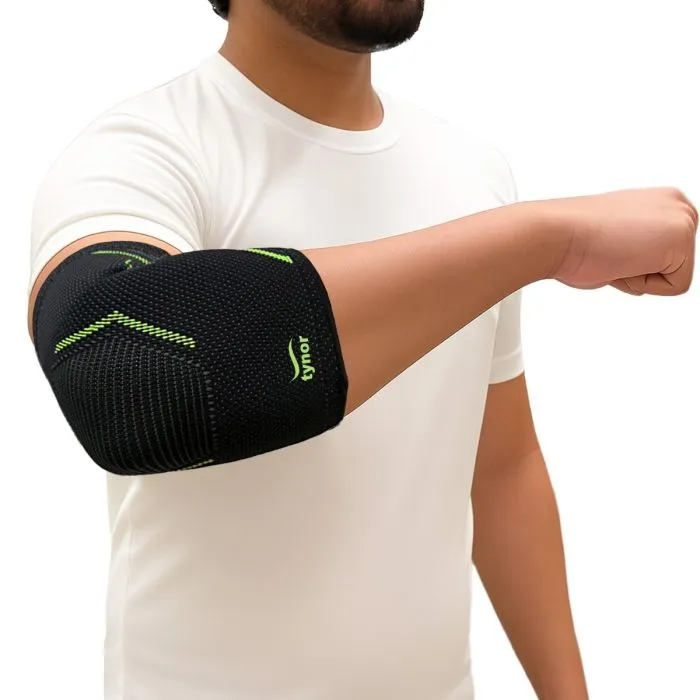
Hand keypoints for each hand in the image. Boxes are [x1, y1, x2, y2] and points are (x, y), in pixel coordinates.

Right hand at [544, 187, 696, 294]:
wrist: (555, 234)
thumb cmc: (572, 239)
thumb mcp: (614, 239)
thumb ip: (637, 247)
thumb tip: (642, 264)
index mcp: (662, 201)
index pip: (666, 257)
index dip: (632, 264)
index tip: (608, 246)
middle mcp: (677, 204)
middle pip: (676, 266)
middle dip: (640, 272)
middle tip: (611, 252)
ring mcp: (682, 218)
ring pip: (676, 276)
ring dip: (639, 278)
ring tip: (614, 254)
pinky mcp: (682, 237)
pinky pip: (676, 286)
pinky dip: (643, 284)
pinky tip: (621, 260)